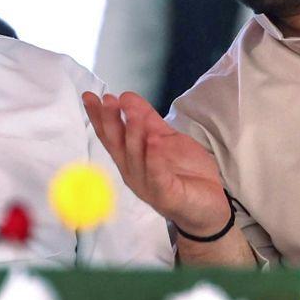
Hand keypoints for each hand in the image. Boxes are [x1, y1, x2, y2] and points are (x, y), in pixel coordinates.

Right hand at [81, 91, 229, 234]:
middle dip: (111, 122)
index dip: (98, 117)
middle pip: (117, 146)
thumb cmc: (184, 171)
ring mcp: (148, 185)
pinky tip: (154, 142)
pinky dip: (155, 159)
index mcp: (130, 159)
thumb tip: (126, 96)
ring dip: (134, 133)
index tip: (89, 96)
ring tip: (134, 112)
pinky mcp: (167, 195)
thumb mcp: (165, 139)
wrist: (210, 203)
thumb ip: (148, 120)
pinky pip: (158, 176)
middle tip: (108, 100)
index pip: (110, 136)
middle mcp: (133, 172)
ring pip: (136, 158)